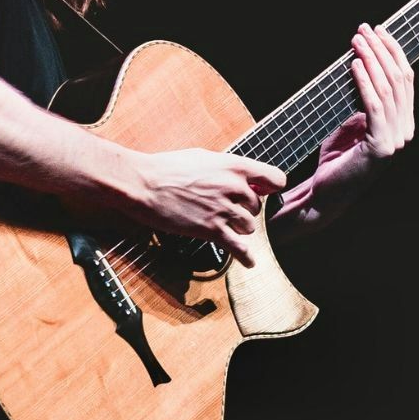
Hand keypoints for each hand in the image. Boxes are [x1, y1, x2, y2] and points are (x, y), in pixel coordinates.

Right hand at [125, 149, 285, 267]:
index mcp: (233, 166)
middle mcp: (233, 187)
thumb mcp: (203, 157)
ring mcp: (223, 210)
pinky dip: (246, 257)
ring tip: (225, 226)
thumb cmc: (168, 167)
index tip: (266, 192)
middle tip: (228, 209)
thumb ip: (227, 167)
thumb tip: (242, 174)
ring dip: (239, 228)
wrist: (144, 183)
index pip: (274, 178)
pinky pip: (239, 248)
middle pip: (257, 206)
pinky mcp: (211, 230)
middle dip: (245, 209)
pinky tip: (249, 262)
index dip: (271, 186)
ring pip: (249, 227)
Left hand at [311, 23, 414, 213]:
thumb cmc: (336, 159)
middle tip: (363, 29)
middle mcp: (404, 131)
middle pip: (398, 80)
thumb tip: (360, 64)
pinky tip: (353, 65)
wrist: (326, 195)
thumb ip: (363, 101)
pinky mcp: (380, 148)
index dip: (392, 52)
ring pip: (387, 89)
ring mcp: (395, 140)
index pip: (405, 79)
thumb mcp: (352, 123)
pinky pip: (373, 106)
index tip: (377, 30)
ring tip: (356, 41)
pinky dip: (364, 82)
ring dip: (371, 60)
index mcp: (403, 124)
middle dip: (381, 50)